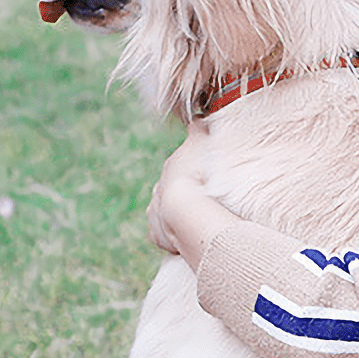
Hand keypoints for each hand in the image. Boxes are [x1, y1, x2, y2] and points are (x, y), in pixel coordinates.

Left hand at [148, 124, 239, 267]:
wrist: (186, 211)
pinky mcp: (158, 236)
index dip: (191, 172)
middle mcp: (158, 191)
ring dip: (175, 217)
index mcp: (171, 169)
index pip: (179, 169)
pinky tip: (184, 239)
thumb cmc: (199, 176)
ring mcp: (156, 214)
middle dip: (180, 195)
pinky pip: (163, 237)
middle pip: (167, 191)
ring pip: (163, 215)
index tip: (201, 176)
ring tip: (193, 223)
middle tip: (199, 201)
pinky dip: (172, 237)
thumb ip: (199, 130)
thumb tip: (197, 118)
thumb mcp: (202, 144)